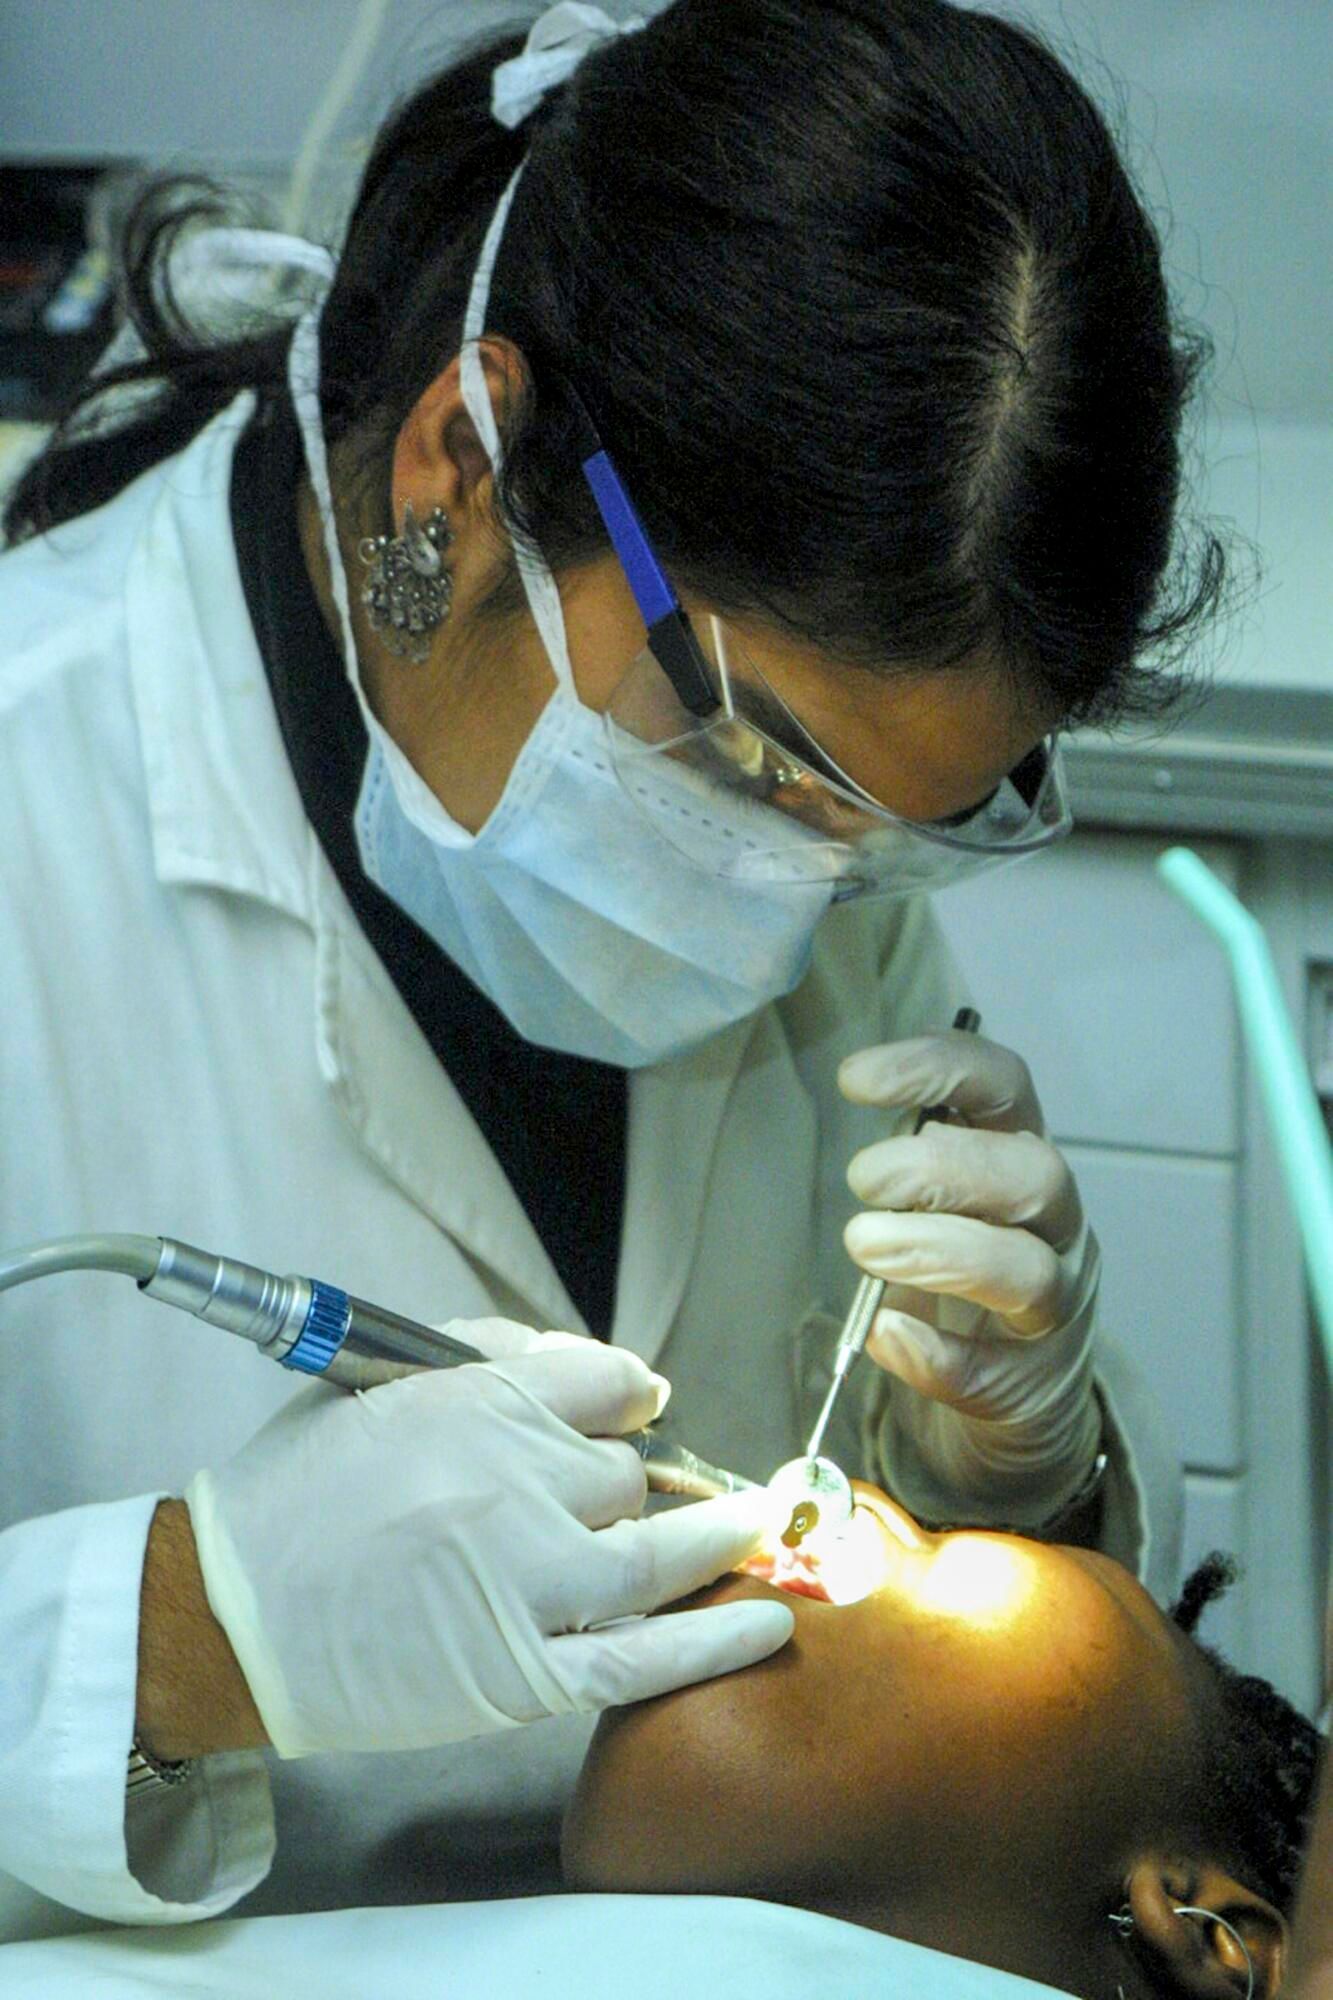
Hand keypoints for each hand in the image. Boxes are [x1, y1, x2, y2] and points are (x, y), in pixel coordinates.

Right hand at [185, 1335, 791, 1757]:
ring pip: (658, 1553)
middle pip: (626, 1471)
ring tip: (755, 1527)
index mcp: (476, 1404)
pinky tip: (770, 1624)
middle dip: (623, 1479)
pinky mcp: (523, 1672)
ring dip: (715, 1538)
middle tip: (606, 1498)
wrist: (226, 1613)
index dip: (626, 1394)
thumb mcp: (377, 1382)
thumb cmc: (298, 1491)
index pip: (605, 1381)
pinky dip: (715, 1644)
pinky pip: (643, 1659)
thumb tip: (593, 1366)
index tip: (632, 1408)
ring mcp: (526, 1583)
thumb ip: (488, 1355)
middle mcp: (514, 1483)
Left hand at [839, 1029, 1101, 1505]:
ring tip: (865, 1247)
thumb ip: (908, 1168)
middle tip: (863, 1180)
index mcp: (1020, 1160)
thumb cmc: (963, 1285)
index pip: (1004, 1087)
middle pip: (1034, 1174)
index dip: (938, 1067)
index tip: (854, 1079)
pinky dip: (940, 1354)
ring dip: (941, 1252)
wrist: (1016, 1410)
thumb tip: (857, 1139)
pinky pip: (996, 1373)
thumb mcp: (938, 1207)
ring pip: (1030, 1271)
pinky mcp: (1033, 1388)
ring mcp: (1057, 1310)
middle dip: (944, 1167)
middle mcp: (1055, 1227)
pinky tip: (889, 1336)